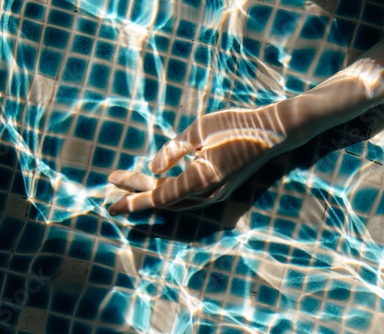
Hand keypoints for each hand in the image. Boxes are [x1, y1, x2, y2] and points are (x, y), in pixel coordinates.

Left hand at [107, 102, 293, 215]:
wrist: (272, 133)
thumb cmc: (235, 125)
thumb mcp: (198, 130)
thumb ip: (172, 151)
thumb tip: (152, 168)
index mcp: (200, 179)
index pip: (159, 195)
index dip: (134, 200)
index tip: (111, 202)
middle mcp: (207, 194)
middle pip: (164, 199)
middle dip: (136, 195)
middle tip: (111, 193)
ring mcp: (216, 194)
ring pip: (175, 201)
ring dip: (151, 197)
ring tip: (128, 191)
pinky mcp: (220, 189)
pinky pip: (187, 197)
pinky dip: (168, 194)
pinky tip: (156, 186)